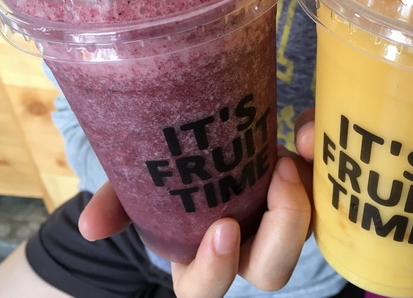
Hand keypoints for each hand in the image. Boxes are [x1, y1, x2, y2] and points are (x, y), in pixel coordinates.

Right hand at [78, 151, 311, 297]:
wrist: (209, 144)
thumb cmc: (174, 176)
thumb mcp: (142, 184)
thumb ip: (118, 202)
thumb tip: (90, 227)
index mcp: (202, 255)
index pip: (206, 287)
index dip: (216, 270)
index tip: (223, 229)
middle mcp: (245, 246)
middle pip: (272, 271)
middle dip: (282, 232)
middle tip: (278, 176)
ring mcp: (276, 221)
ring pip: (306, 232)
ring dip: (304, 196)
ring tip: (294, 152)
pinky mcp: (301, 191)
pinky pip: (322, 189)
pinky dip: (317, 161)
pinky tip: (303, 130)